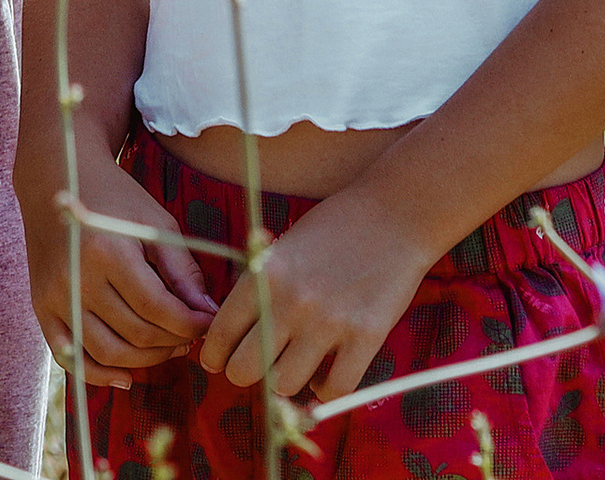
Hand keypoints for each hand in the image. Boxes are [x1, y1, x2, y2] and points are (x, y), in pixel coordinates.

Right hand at [28, 148, 215, 382]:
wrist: (58, 175)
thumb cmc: (115, 198)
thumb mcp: (155, 223)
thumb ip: (182, 271)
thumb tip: (209, 315)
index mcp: (108, 252)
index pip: (158, 309)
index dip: (191, 325)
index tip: (209, 323)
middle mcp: (77, 277)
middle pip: (135, 334)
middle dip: (172, 342)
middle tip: (190, 334)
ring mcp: (55, 295)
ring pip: (108, 353)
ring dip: (146, 361)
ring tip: (166, 347)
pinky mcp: (41, 306)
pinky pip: (70, 356)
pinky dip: (98, 375)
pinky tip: (126, 377)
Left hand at [199, 186, 431, 405]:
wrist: (391, 216)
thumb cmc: (332, 228)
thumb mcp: (281, 248)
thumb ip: (258, 287)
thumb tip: (233, 333)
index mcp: (263, 274)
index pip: (221, 332)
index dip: (214, 354)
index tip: (217, 361)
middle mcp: (290, 301)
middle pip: (244, 369)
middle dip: (243, 373)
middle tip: (253, 368)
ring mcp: (329, 322)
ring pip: (285, 385)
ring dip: (285, 382)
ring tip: (293, 366)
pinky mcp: (366, 338)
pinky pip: (334, 389)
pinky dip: (325, 389)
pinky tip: (325, 373)